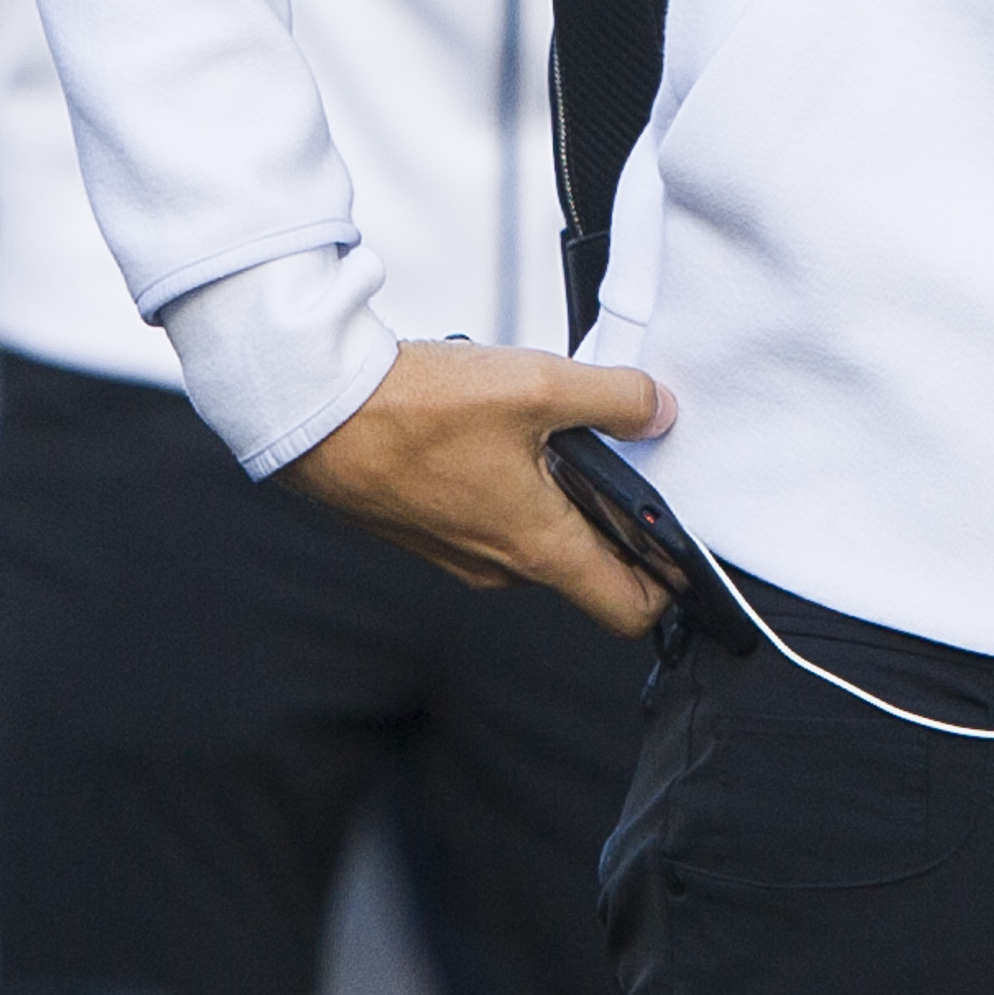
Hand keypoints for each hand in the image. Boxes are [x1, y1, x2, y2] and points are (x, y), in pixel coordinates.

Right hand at [281, 338, 681, 636]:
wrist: (314, 413)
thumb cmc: (413, 411)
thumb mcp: (538, 385)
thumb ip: (615, 398)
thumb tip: (658, 410)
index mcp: (538, 549)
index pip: (629, 609)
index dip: (669, 581)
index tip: (679, 539)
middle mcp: (499, 567)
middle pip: (586, 565)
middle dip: (610, 516)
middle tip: (613, 452)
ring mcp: (459, 553)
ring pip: (535, 536)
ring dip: (554, 492)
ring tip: (544, 427)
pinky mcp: (426, 529)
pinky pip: (490, 517)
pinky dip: (508, 482)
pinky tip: (493, 428)